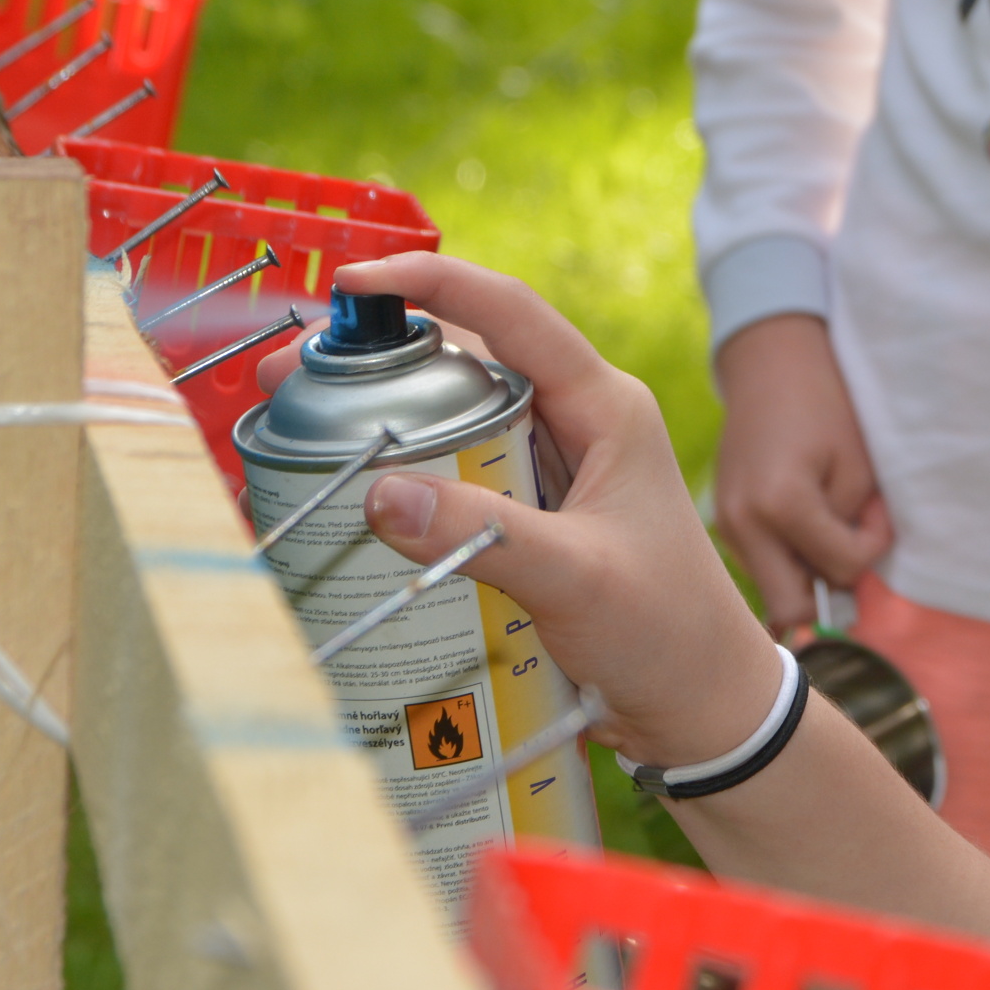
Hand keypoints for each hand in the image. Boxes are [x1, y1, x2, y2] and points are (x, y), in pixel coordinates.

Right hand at [317, 253, 785, 771]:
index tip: (354, 282)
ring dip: (384, 416)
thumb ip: (483, 535)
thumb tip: (379, 493)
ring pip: (455, 418)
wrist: (702, 707)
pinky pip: (457, 476)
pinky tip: (349, 494)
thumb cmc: (669, 632)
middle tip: (288, 376)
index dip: (432, 285)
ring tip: (298, 425)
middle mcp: (577, 422)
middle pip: (468, 361)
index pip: (513, 314)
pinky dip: (405, 476)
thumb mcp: (577, 578)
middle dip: (379, 357)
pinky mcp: (531, 516)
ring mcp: (553, 469)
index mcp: (605, 407)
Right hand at [709, 313, 890, 631]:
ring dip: (806, 573)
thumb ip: (854, 526)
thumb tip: (846, 582)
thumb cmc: (825, 405)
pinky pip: (761, 563)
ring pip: (774, 589)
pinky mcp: (723, 520)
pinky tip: (800, 516)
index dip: (872, 546)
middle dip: (828, 590)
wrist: (771, 362)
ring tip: (824, 522)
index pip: (839, 569)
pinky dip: (787, 555)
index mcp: (780, 504)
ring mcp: (726, 525)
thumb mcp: (857, 464)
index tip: (875, 509)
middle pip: (790, 609)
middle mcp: (743, 524)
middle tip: (848, 546)